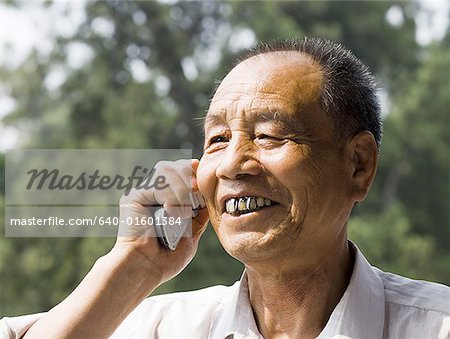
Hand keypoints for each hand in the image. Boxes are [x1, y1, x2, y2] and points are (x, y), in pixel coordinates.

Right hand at [114, 159, 208, 286]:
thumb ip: (199, 212)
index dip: (193, 173)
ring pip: (166, 169)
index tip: (201, 187)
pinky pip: (157, 184)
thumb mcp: (192, 232)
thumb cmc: (168, 257)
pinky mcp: (134, 196)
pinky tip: (171, 214)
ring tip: (182, 212)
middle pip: (173, 164)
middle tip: (194, 199)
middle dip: (188, 178)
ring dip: (180, 189)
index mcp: (167, 197)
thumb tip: (207, 193)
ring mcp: (143, 192)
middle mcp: (154, 191)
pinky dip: (170, 197)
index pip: (181, 169)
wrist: (147, 268)